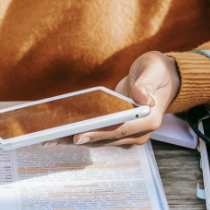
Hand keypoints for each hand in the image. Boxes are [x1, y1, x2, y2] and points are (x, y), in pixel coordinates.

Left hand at [44, 51, 180, 148]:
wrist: (162, 79)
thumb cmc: (157, 72)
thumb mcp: (153, 69)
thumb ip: (146, 83)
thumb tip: (141, 97)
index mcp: (149, 119)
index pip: (119, 129)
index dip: (98, 133)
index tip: (77, 136)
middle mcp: (138, 132)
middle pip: (103, 139)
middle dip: (76, 138)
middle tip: (50, 138)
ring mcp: (127, 135)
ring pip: (96, 140)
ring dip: (72, 139)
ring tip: (47, 137)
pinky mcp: (117, 132)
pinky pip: (95, 135)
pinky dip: (77, 133)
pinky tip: (58, 131)